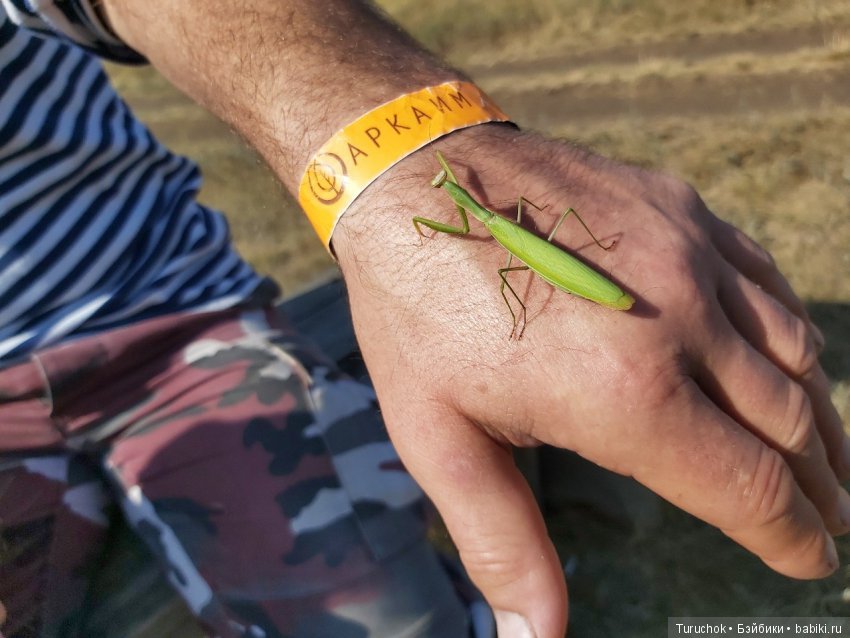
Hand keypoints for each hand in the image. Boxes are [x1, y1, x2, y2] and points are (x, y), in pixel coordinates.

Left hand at [332, 124, 848, 636]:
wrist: (413, 181)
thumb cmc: (416, 312)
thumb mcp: (440, 437)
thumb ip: (500, 541)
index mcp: (622, 395)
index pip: (748, 489)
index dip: (791, 538)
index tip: (811, 562)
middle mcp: (678, 323)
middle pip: (789, 427)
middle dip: (819, 488)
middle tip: (830, 521)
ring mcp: (688, 256)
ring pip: (796, 352)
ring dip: (817, 416)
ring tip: (822, 457)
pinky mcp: (681, 210)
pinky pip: (765, 281)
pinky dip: (791, 333)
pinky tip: (790, 357)